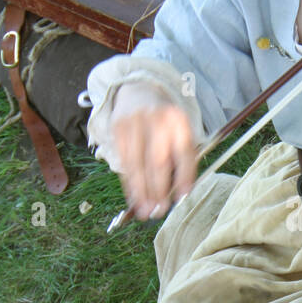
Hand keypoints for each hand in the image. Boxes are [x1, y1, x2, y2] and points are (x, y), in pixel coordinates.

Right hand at [110, 81, 199, 220]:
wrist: (138, 91)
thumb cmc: (164, 120)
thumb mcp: (179, 130)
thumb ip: (182, 158)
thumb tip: (179, 194)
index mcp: (179, 120)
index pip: (184, 152)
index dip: (184, 177)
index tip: (182, 198)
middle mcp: (157, 119)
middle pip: (158, 160)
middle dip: (159, 190)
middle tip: (160, 211)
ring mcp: (135, 122)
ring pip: (138, 164)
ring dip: (141, 192)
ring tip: (145, 212)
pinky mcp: (117, 128)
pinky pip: (124, 162)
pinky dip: (129, 183)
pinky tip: (134, 198)